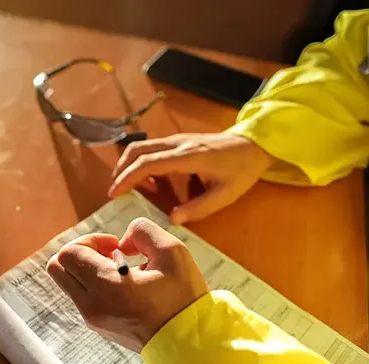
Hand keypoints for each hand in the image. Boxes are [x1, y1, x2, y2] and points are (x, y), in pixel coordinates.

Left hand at [46, 218, 208, 351]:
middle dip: (81, 252)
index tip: (116, 246)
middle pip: (58, 267)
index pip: (69, 253)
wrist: (188, 343)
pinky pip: (80, 296)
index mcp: (106, 287)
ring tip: (121, 271)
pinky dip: (93, 284)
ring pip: (67, 282)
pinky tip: (124, 286)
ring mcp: (92, 318)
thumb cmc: (183, 299)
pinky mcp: (98, 326)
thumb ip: (142, 231)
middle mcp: (91, 305)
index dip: (90, 240)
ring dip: (87, 268)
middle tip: (111, 254)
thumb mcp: (172, 251)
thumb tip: (122, 242)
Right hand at [109, 133, 274, 223]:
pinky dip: (143, 164)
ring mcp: (177, 140)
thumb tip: (172, 218)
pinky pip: (152, 149)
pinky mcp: (178, 141)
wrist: (253, 144)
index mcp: (187, 156)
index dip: (127, 178)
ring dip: (131, 166)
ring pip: (142, 147)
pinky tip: (153, 182)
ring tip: (135, 190)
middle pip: (137, 149)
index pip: (147, 163)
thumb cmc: (241, 170)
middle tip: (115, 191)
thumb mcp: (225, 195)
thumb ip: (199, 208)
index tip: (114, 193)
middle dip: (121, 169)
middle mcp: (177, 144)